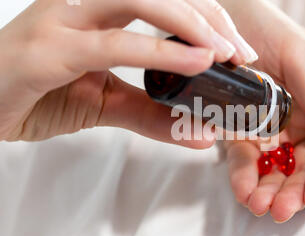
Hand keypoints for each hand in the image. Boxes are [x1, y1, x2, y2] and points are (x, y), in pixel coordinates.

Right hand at [0, 0, 257, 146]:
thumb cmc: (38, 93)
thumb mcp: (105, 103)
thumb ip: (151, 114)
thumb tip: (199, 131)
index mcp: (101, 10)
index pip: (167, 0)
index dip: (208, 17)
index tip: (239, 48)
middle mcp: (85, 3)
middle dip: (211, 18)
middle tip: (243, 53)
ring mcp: (66, 18)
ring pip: (144, 1)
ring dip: (193, 24)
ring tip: (227, 52)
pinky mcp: (49, 47)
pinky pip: (115, 43)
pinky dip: (160, 51)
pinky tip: (195, 60)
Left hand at [221, 0, 304, 221]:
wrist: (224, 19)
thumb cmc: (268, 29)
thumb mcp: (302, 57)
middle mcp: (298, 122)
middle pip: (302, 167)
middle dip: (294, 192)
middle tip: (281, 208)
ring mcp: (268, 129)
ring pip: (274, 170)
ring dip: (268, 191)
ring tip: (259, 203)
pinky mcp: (240, 131)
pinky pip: (244, 159)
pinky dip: (243, 177)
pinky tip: (243, 189)